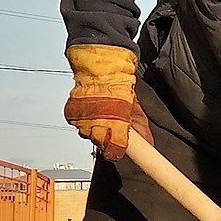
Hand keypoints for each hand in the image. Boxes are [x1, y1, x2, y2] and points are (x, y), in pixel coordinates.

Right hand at [63, 44, 149, 159]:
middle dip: (105, 140)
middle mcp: (98, 122)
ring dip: (92, 129)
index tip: (118, 152)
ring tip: (99, 118)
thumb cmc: (119, 84)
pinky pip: (76, 124)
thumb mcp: (135, 108)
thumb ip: (139, 127)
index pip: (116, 146)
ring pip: (86, 134)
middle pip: (99, 143)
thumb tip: (148, 144)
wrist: (101, 68)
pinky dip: (82, 120)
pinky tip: (89, 112)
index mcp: (117, 121)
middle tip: (109, 131)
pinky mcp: (72, 113)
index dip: (117, 151)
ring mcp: (84, 118)